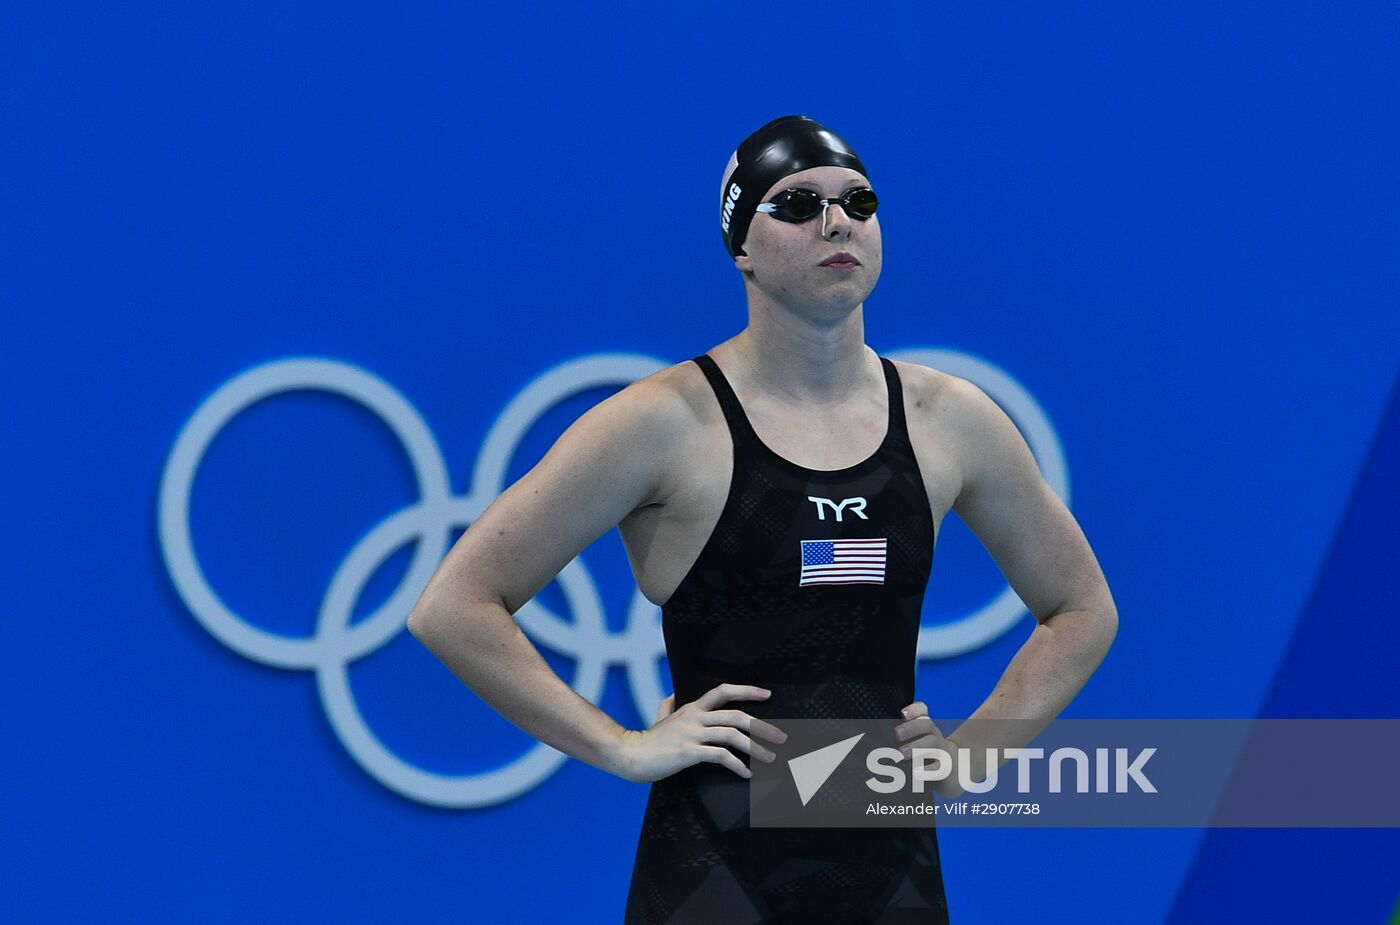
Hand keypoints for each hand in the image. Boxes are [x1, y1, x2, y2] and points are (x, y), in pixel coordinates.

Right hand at [614, 684, 787, 783]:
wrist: (630, 755)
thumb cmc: (647, 740)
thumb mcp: (659, 717)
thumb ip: (668, 705)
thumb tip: (673, 695)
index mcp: (691, 708)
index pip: (723, 691)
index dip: (747, 690)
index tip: (767, 695)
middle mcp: (694, 717)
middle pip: (737, 716)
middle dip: (763, 727)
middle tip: (781, 737)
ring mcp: (692, 734)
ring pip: (732, 734)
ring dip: (756, 747)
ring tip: (770, 758)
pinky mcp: (688, 752)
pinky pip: (720, 756)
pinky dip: (737, 765)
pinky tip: (746, 773)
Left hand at [895, 700, 963, 798]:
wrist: (954, 770)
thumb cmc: (926, 754)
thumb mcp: (917, 742)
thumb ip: (900, 738)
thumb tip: (872, 741)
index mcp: (925, 726)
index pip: (922, 710)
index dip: (914, 709)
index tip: (902, 713)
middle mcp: (934, 735)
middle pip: (926, 724)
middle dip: (911, 728)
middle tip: (896, 734)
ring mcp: (941, 751)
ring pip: (932, 743)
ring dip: (916, 747)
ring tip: (901, 754)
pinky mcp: (945, 768)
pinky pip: (938, 767)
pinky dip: (926, 770)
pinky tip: (916, 773)